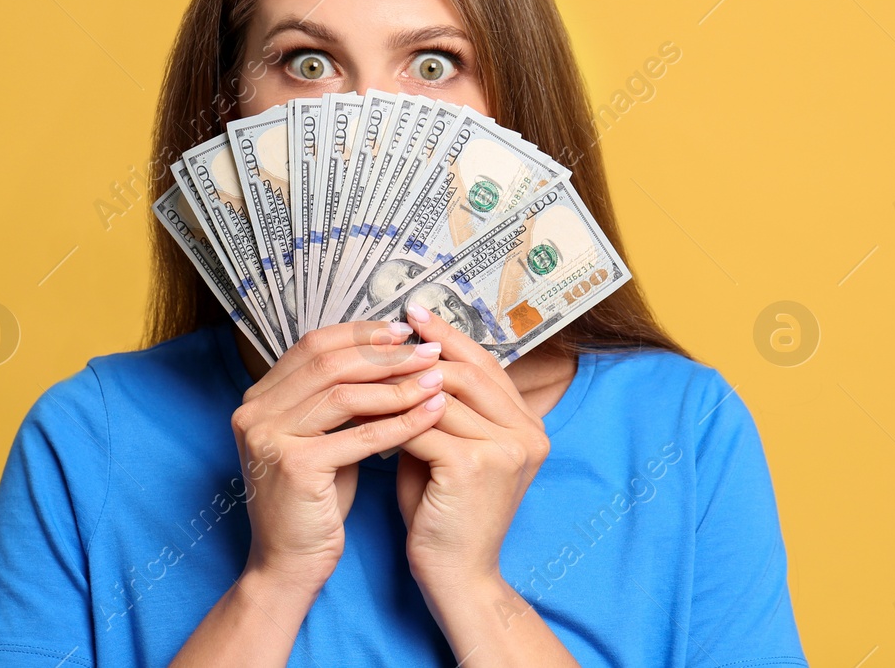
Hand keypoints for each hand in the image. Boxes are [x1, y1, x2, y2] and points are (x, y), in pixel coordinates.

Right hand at [229, 319, 448, 596]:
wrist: (289, 564)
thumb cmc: (315, 500)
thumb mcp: (324, 438)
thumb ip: (342, 398)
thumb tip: (392, 353)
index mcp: (259, 398)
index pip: (314, 345)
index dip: (361, 334)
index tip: (404, 332)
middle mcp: (254, 412)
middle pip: (329, 363)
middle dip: (385, 354)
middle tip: (429, 351)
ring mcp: (269, 438)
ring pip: (344, 394)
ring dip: (398, 385)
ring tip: (437, 380)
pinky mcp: (293, 466)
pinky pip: (359, 435)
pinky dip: (401, 423)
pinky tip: (431, 415)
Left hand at [394, 304, 551, 597]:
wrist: (456, 580)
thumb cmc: (444, 518)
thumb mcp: (448, 453)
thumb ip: (438, 412)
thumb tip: (406, 363)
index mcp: (529, 427)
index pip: (488, 366)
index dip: (450, 337)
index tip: (414, 314)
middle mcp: (528, 434)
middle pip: (470, 372)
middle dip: (425, 347)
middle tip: (387, 327)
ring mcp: (507, 449)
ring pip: (444, 395)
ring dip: (401, 380)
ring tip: (367, 364)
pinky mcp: (476, 466)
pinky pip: (424, 426)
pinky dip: (392, 416)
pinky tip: (365, 407)